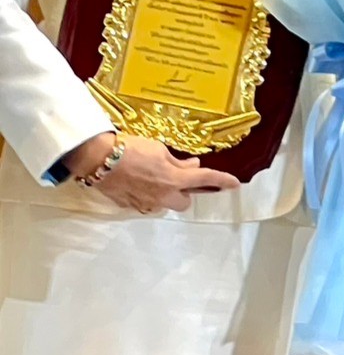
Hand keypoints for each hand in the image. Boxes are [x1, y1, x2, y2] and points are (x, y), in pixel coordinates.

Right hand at [60, 132, 237, 213]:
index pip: (205, 180)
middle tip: (177, 177)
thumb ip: (177, 162)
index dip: (222, 180)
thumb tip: (192, 167)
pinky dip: (147, 194)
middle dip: (184, 192)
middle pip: (183, 202)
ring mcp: (144, 203)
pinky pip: (145, 203)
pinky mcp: (128, 205)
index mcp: (174, 180)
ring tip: (154, 178)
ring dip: (165, 194)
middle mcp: (162, 196)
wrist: (98, 159)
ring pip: (163, 204)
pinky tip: (138, 182)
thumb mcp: (160, 150)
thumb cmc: (131, 149)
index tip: (235, 184)